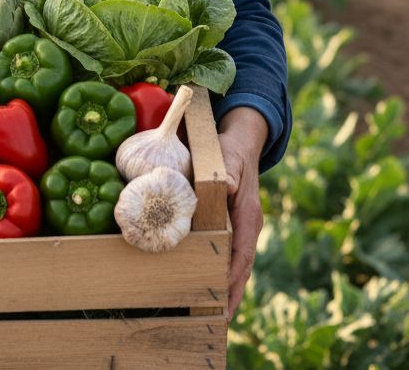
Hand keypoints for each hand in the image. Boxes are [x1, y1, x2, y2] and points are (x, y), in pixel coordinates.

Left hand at [217, 107, 267, 321]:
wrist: (239, 141)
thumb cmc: (231, 150)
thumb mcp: (229, 157)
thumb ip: (229, 172)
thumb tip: (228, 187)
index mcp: (249, 214)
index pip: (242, 251)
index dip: (234, 274)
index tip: (225, 296)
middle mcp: (248, 224)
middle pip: (241, 265)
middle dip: (233, 291)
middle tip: (220, 318)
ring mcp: (241, 226)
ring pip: (236, 261)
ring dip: (228, 286)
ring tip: (216, 313)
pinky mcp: (231, 223)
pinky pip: (228, 251)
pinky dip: (222, 269)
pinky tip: (210, 283)